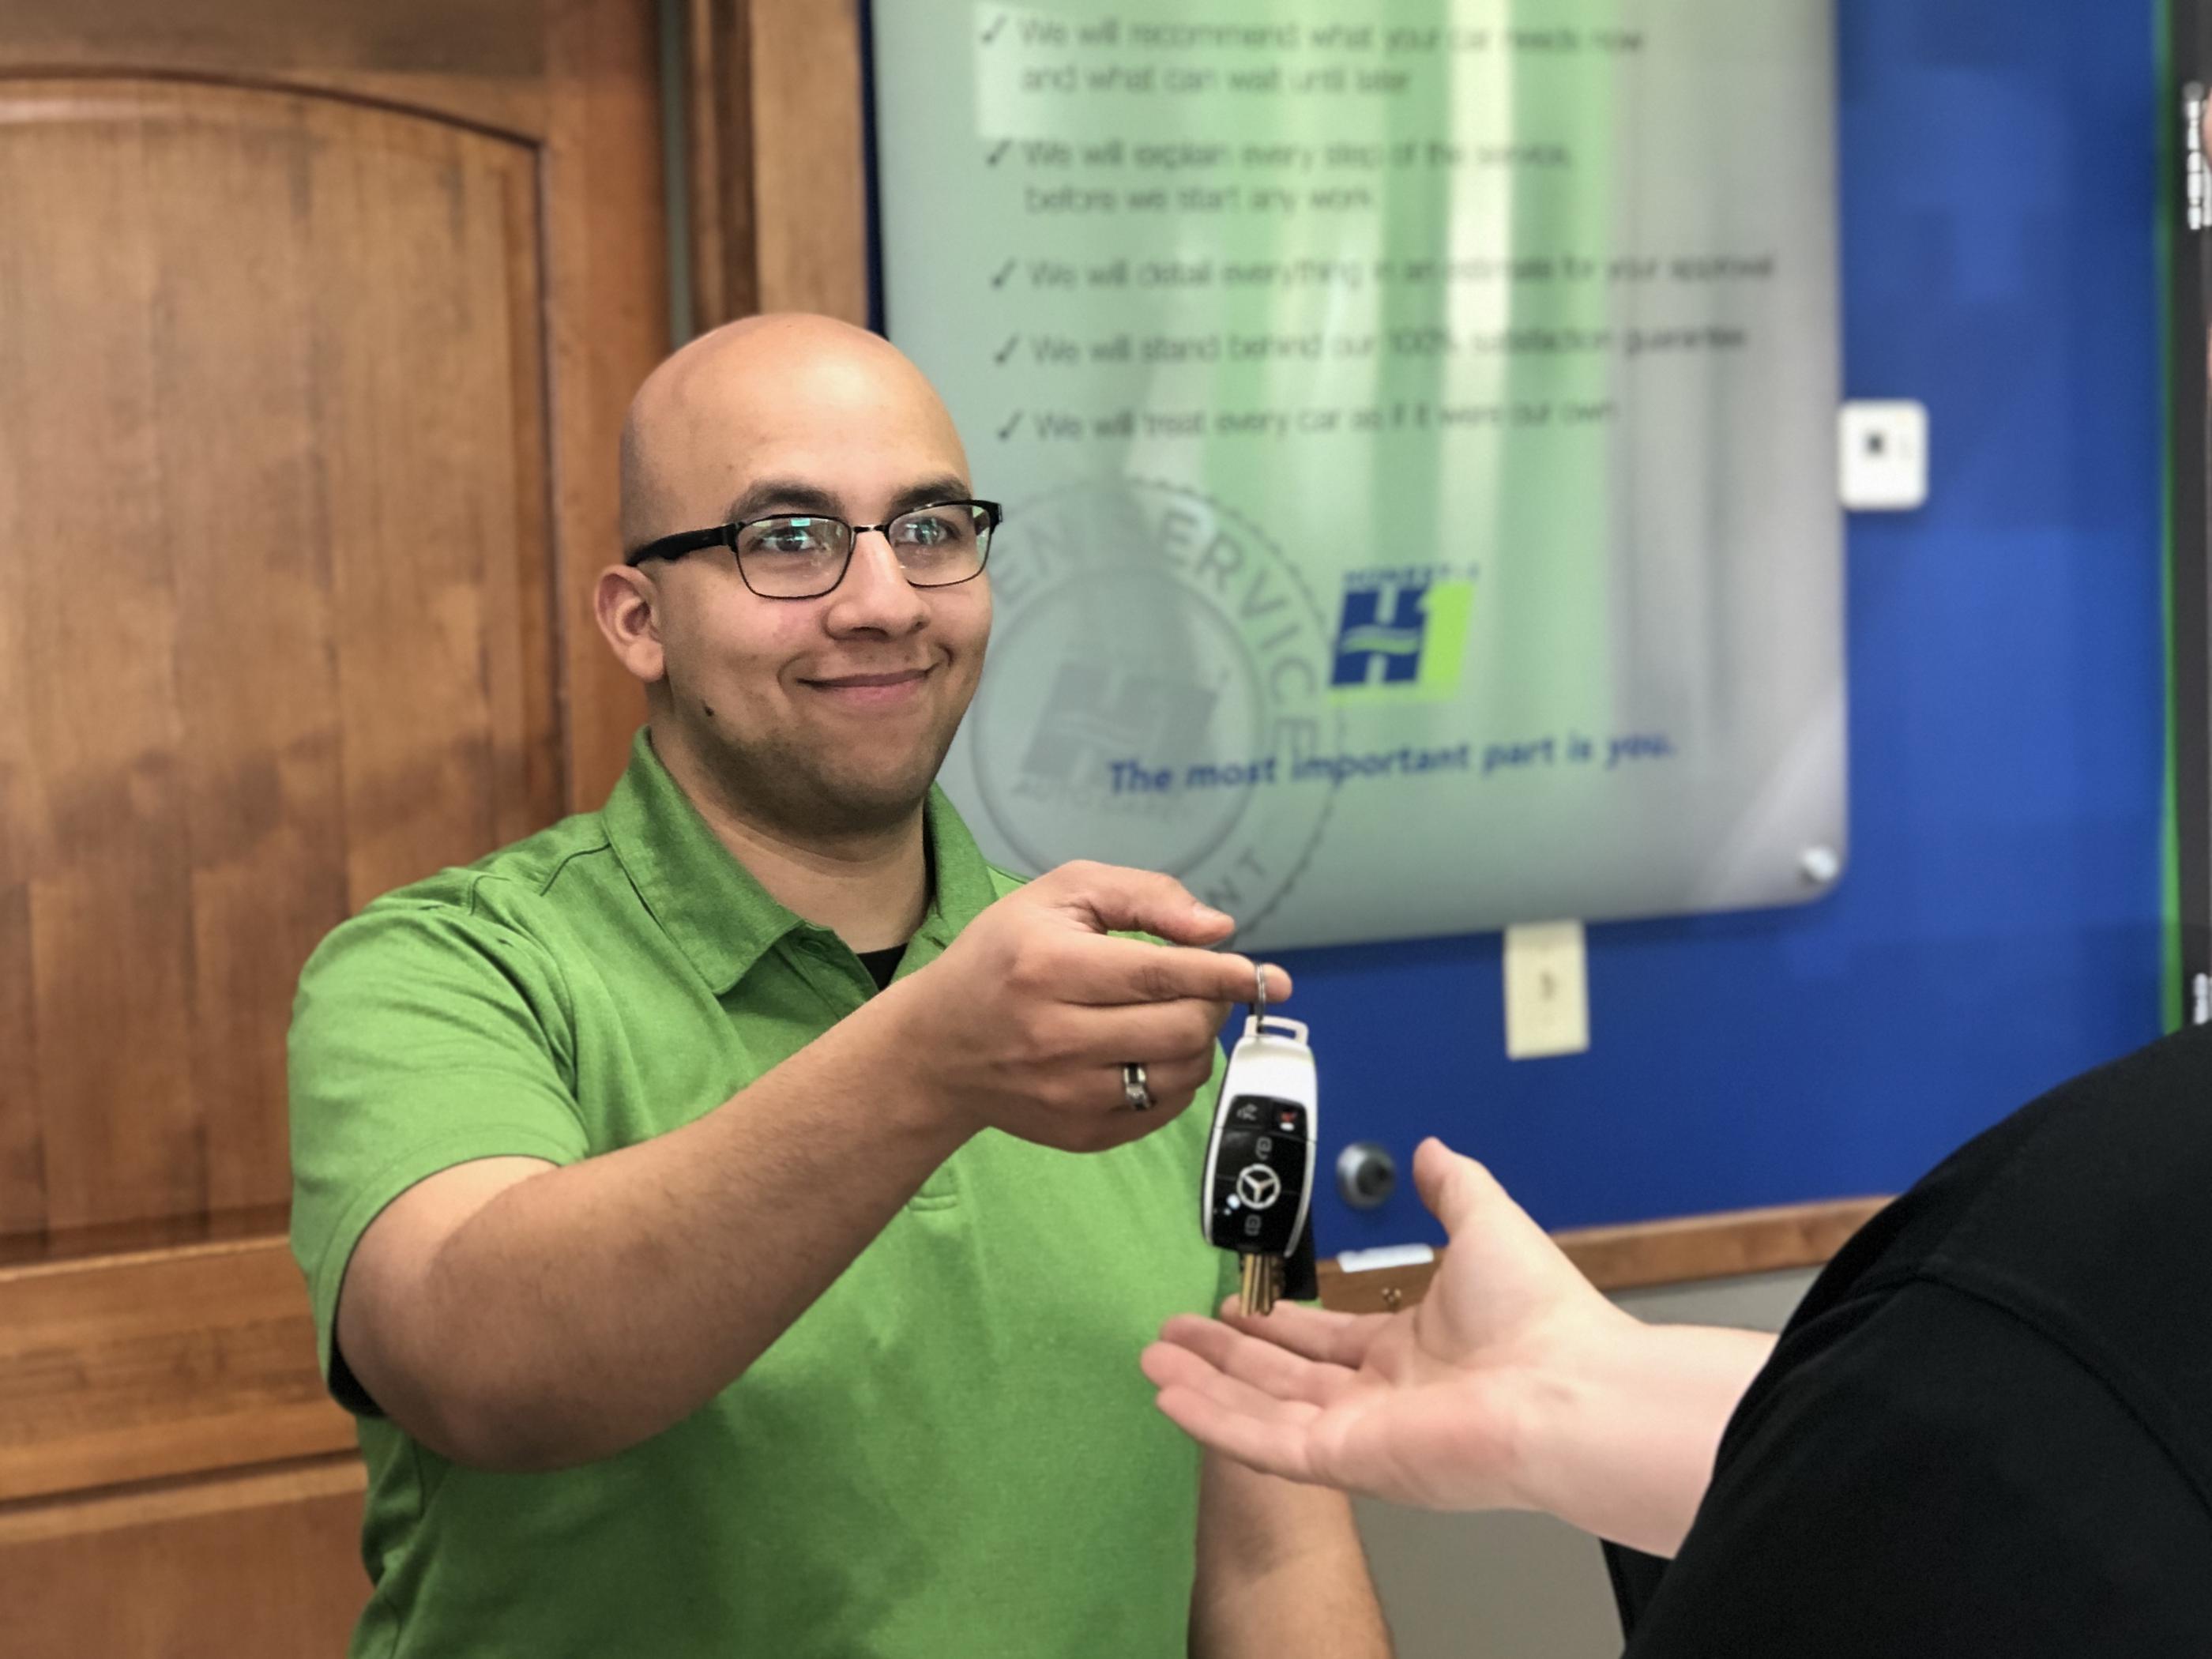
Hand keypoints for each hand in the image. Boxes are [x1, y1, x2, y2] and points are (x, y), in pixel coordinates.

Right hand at [889, 860, 1290, 1151]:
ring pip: (1182, 1073)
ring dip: (1198, 1040)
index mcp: (1050, 969)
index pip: (1159, 975)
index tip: (1264, 973)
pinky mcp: (1081, 1133)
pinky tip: (1148, 1050)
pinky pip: (1165, 1107)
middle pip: (1182, 1029)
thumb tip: (1216, 929)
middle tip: (1204, 985)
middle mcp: (1057, 1038)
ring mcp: (1069, 1095)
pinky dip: (1175, 1076)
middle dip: (1212, 1003)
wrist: (939, 1048)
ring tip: (1173, 1014)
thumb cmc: (1003, 957)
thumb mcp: (1059, 896)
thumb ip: (1142, 897)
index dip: (1222, 974)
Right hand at [1142, 1138, 1635, 1511]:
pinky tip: (1168, 1394)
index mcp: (1413, 1353)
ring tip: (1152, 1356)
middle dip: (1224, 1357)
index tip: (1235, 1307)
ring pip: (1261, 1409)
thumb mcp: (1486, 1223)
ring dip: (1204, 1384)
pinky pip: (1264, 1442)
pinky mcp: (1346, 1461)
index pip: (1327, 1344)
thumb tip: (1431, 1148)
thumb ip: (1452, 1187)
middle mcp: (1382, 1399)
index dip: (1277, 1326)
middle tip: (1173, 1333)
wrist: (1570, 1389)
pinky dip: (1213, 1420)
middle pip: (1281, 1379)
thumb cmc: (1542, 1316)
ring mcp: (1360, 1435)